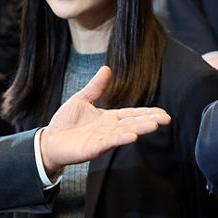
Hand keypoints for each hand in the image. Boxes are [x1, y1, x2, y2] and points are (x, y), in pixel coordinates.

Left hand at [38, 65, 169, 174]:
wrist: (50, 140)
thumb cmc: (66, 122)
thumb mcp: (82, 99)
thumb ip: (96, 87)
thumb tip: (107, 68)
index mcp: (109, 118)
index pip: (132, 114)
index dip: (147, 113)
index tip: (162, 112)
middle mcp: (109, 129)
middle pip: (133, 124)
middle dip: (149, 120)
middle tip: (166, 118)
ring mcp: (103, 139)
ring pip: (125, 133)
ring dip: (140, 129)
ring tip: (154, 125)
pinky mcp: (93, 148)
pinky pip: (109, 142)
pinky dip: (120, 139)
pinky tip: (132, 136)